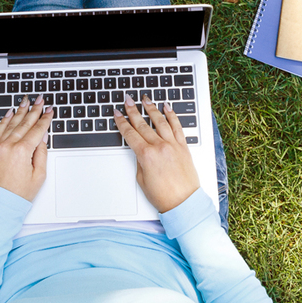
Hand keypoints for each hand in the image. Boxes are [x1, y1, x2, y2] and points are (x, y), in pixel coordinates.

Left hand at [0, 96, 53, 201]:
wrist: (0, 205)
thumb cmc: (19, 193)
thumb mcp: (39, 175)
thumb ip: (41, 153)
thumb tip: (42, 138)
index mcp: (22, 151)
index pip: (37, 130)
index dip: (45, 119)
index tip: (49, 110)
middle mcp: (9, 146)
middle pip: (24, 123)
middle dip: (34, 110)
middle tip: (40, 99)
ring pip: (11, 124)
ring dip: (20, 111)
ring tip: (26, 101)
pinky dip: (4, 120)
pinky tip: (9, 113)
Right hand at [114, 95, 199, 212]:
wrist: (184, 204)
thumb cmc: (163, 196)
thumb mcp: (141, 179)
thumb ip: (139, 161)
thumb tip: (140, 150)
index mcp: (146, 155)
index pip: (130, 134)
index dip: (121, 122)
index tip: (117, 113)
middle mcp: (159, 147)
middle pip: (142, 124)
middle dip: (133, 110)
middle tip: (128, 100)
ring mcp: (172, 145)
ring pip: (160, 121)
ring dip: (151, 108)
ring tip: (145, 99)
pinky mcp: (183, 147)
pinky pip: (177, 127)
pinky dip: (172, 116)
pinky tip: (167, 107)